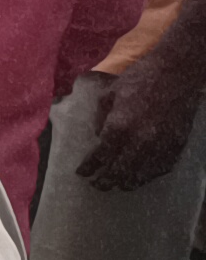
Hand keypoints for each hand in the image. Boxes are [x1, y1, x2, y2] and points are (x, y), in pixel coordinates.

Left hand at [76, 66, 205, 190]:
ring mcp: (161, 145)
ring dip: (127, 182)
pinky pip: (160, 168)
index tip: (82, 173)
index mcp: (119, 125)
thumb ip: (100, 118)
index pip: (100, 155)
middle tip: (97, 185)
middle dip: (106, 180)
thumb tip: (99, 137)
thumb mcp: (109, 93)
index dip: (90, 167)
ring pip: (141, 174)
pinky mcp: (176, 145)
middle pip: (120, 170)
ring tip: (117, 185)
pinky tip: (140, 177)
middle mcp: (140, 140)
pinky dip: (148, 176)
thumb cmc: (140, 78)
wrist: (178, 73)